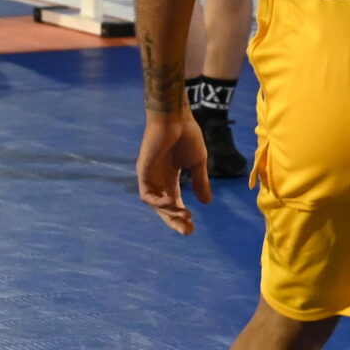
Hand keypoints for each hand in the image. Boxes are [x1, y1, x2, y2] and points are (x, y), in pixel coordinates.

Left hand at [136, 112, 211, 233]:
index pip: (175, 201)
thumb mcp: (197, 162)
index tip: (192, 226)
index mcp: (170, 176)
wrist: (175, 118)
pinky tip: (173, 204)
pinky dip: (160, 203)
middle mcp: (158, 178)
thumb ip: (200, 182)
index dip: (182, 215)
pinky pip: (148, 195)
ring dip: (169, 213)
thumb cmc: (187, 134)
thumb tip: (206, 203)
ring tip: (185, 217)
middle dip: (175, 220)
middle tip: (188, 232)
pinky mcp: (143, 171)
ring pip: (155, 204)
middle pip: (164, 207)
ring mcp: (149, 176)